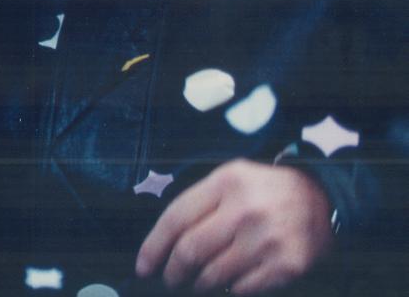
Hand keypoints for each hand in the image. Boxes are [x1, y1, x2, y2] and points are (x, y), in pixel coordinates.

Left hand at [136, 159, 334, 292]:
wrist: (322, 196)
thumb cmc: (263, 190)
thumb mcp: (228, 179)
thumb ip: (197, 204)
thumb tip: (163, 245)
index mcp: (226, 182)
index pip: (175, 219)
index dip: (153, 248)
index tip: (143, 268)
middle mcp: (246, 210)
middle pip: (191, 250)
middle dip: (173, 272)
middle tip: (170, 280)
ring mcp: (268, 239)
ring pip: (214, 275)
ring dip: (199, 284)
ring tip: (197, 283)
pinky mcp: (288, 265)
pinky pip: (242, 289)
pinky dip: (229, 289)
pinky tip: (228, 282)